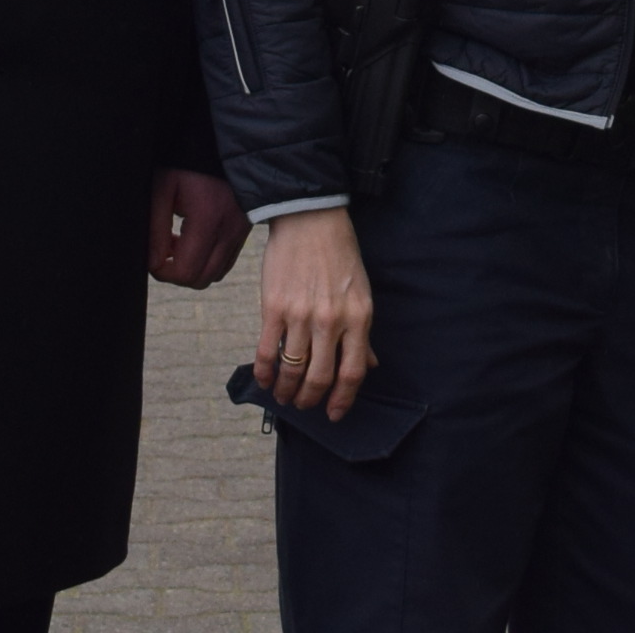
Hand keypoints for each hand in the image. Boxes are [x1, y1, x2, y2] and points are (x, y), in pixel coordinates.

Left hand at [148, 169, 246, 288]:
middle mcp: (230, 230)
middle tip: (164, 248)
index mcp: (209, 219)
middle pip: (200, 280)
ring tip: (179, 241)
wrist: (223, 142)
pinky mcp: (245, 229)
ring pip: (215, 274)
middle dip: (176, 272)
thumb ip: (155, 227)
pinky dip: (208, 260)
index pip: (184, 272)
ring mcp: (242, 231)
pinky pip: (226, 262)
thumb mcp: (163, 187)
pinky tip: (195, 238)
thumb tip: (152, 262)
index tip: (152, 253)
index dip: (161, 270)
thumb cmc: (188, 160)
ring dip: (193, 267)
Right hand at [254, 207, 374, 419]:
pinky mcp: (274, 309)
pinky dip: (265, 373)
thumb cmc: (340, 256)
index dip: (342, 400)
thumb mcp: (362, 293)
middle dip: (310, 400)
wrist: (311, 220)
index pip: (352, 373)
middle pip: (320, 377)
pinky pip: (266, 352)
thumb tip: (369, 365)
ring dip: (286, 392)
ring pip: (292, 370)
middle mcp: (331, 321)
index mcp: (359, 318)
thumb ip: (363, 334)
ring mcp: (301, 316)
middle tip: (303, 406)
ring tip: (283, 398)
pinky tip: (265, 381)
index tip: (334, 414)